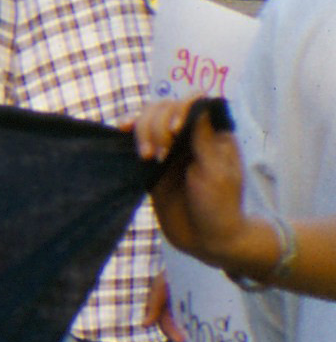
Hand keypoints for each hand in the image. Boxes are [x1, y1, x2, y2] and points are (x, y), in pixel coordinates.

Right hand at [138, 98, 253, 270]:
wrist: (207, 239)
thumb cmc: (221, 206)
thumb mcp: (216, 172)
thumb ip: (203, 138)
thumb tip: (199, 102)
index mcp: (212, 135)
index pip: (192, 103)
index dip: (178, 110)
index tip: (175, 132)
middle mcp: (190, 136)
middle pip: (165, 108)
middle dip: (156, 126)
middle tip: (159, 156)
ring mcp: (170, 149)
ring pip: (148, 120)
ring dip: (141, 132)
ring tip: (146, 158)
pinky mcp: (152, 164)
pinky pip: (136, 140)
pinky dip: (127, 133)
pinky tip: (119, 132)